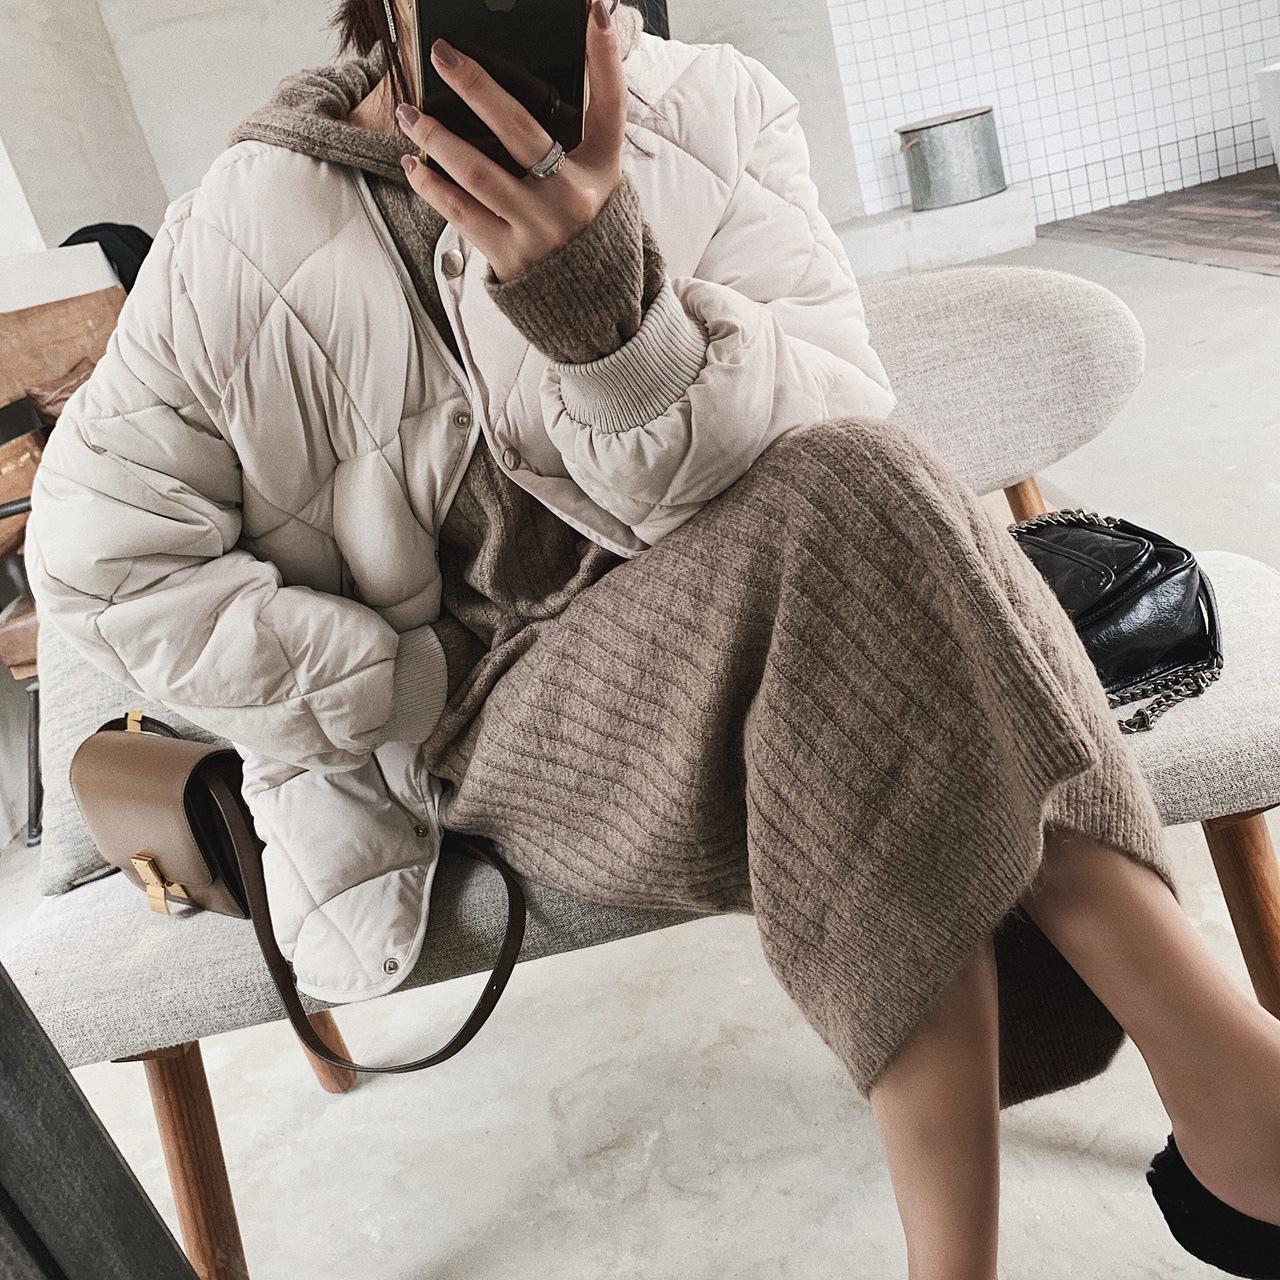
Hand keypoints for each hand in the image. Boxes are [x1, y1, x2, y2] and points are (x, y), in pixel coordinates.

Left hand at [395, 0, 626, 282]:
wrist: (591, 304)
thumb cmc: (586, 224)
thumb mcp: (600, 175)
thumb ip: (589, 124)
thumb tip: (572, 63)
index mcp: (600, 170)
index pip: (608, 105)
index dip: (603, 57)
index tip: (593, 9)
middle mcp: (571, 197)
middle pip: (520, 132)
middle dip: (477, 88)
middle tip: (443, 55)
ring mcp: (537, 228)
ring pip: (477, 173)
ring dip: (435, 138)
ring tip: (407, 113)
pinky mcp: (509, 255)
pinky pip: (460, 213)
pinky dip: (431, 185)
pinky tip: (412, 163)